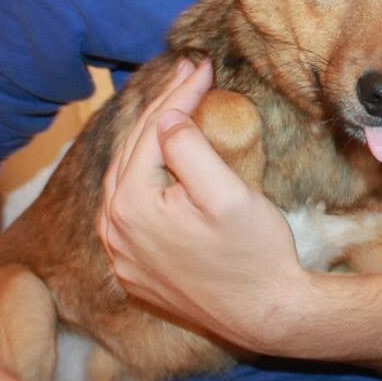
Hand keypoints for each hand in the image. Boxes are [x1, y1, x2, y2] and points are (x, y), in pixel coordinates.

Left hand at [99, 60, 306, 353]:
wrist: (268, 316)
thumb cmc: (254, 253)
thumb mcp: (226, 192)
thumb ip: (188, 147)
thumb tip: (166, 117)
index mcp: (130, 206)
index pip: (152, 131)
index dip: (179, 93)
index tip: (202, 64)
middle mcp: (113, 231)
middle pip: (133, 151)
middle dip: (162, 108)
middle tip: (188, 72)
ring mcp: (120, 253)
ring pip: (127, 178)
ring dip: (149, 139)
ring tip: (173, 104)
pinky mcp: (134, 268)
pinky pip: (130, 208)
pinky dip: (144, 176)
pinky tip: (160, 158)